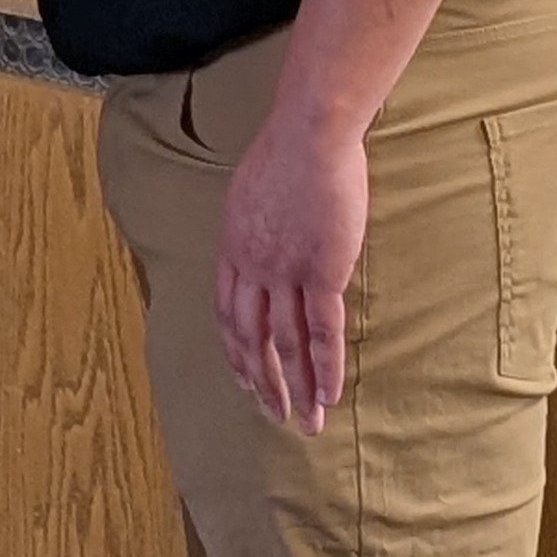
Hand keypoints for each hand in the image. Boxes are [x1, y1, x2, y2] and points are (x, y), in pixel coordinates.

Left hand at [216, 106, 368, 434]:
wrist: (310, 133)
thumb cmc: (288, 150)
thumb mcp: (254, 192)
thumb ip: (256, 226)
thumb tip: (266, 240)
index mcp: (233, 245)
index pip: (226, 310)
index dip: (235, 348)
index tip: (242, 377)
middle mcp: (252, 266)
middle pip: (252, 336)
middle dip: (263, 380)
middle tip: (274, 413)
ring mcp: (285, 272)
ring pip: (286, 343)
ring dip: (296, 387)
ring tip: (306, 423)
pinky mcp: (322, 272)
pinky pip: (323, 332)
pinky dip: (326, 369)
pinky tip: (330, 396)